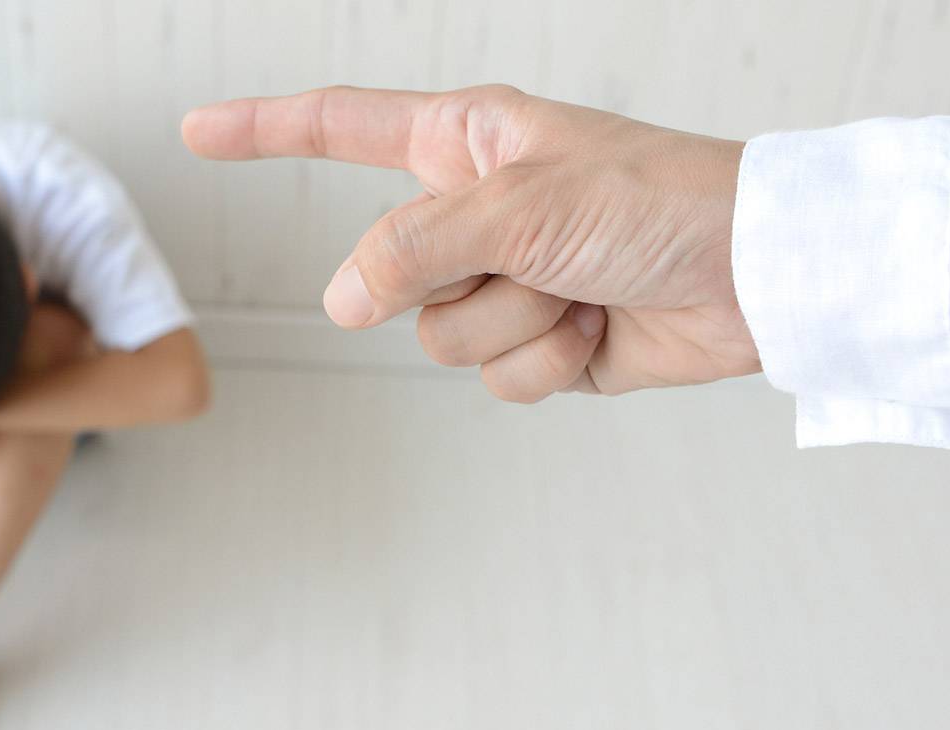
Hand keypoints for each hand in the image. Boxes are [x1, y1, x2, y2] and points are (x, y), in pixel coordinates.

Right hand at [182, 85, 757, 398]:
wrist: (752, 273)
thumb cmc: (655, 199)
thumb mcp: (518, 203)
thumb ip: (411, 248)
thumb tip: (341, 301)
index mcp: (465, 144)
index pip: (341, 129)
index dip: (265, 130)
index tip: (198, 133)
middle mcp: (476, 212)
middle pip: (391, 273)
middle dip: (462, 277)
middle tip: (540, 251)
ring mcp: (507, 280)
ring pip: (442, 337)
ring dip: (517, 323)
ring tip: (582, 289)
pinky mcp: (542, 343)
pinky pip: (498, 379)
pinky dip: (549, 364)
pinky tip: (599, 331)